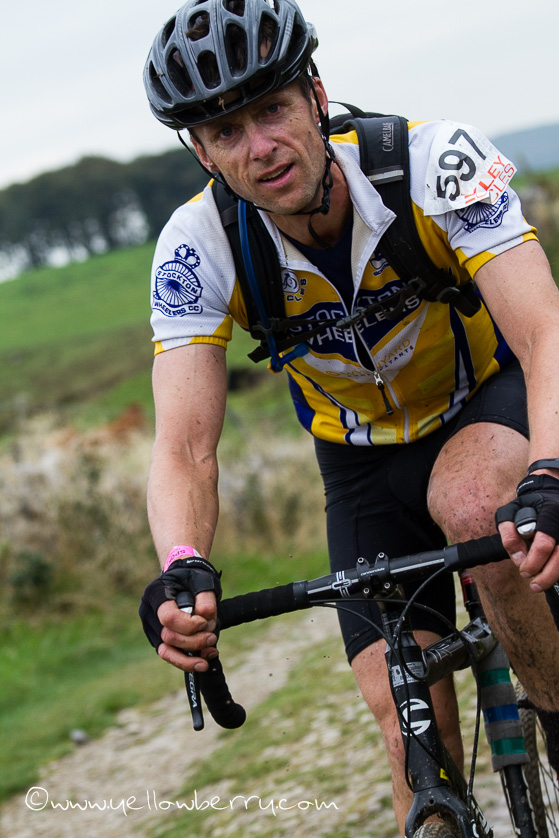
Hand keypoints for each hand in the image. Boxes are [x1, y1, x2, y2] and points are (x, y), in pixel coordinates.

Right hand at [139, 557, 221, 671]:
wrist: (184, 579)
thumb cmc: (193, 579)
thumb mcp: (203, 581)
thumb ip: (206, 600)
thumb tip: (206, 622)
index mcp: (156, 593)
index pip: (169, 617)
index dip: (189, 625)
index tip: (204, 623)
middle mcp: (149, 612)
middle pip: (167, 637)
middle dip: (193, 642)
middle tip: (212, 638)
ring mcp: (151, 628)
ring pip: (165, 652)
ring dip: (188, 660)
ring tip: (207, 661)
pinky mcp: (158, 639)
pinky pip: (170, 655)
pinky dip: (187, 660)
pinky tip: (204, 658)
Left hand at [496, 474, 558, 591]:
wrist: (550, 495)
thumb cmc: (529, 506)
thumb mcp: (510, 511)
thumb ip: (508, 532)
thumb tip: (518, 557)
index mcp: (550, 512)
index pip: (544, 544)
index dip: (533, 561)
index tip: (523, 570)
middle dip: (546, 574)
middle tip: (533, 584)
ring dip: (554, 575)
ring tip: (540, 584)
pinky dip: (558, 569)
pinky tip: (550, 574)